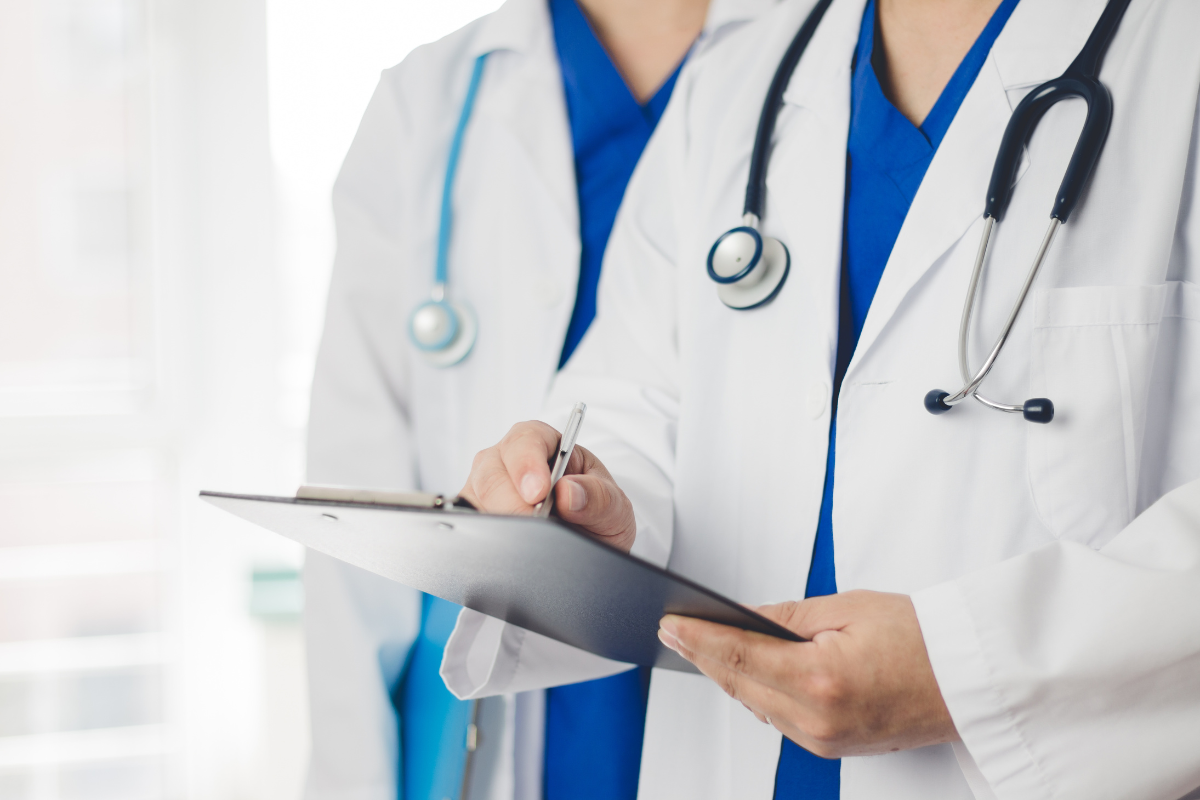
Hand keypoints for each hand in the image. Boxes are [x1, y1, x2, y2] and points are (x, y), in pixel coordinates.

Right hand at [459, 421, 636, 551]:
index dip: (528, 463)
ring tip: (528, 541)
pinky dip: (485, 537)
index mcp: (546, 444)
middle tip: (536, 525)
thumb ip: (598, 497)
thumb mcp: (614, 505)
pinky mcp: (477, 517)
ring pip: (474, 498)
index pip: (526, 439)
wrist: (590, 546)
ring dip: (500, 521)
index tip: (539, 492)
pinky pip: (468, 523)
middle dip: (512, 502)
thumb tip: (568, 493)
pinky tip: (507, 548)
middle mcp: (509, 461)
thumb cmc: (598, 512)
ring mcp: (488, 490)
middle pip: (491, 471)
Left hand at [657, 590, 957, 757]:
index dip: (698, 638)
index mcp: (822, 679)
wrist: (968, 681)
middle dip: (704, 655)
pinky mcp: (831, 747)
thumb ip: (786, 616)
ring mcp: (824, 739)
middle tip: (674, 629)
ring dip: (728, 674)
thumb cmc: (922, 639)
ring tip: (701, 643)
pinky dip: (756, 692)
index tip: (670, 624)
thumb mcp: (849, 608)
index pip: (740, 656)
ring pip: (754, 704)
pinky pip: (777, 718)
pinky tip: (744, 670)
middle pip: (739, 684)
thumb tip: (741, 616)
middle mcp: (819, 719)